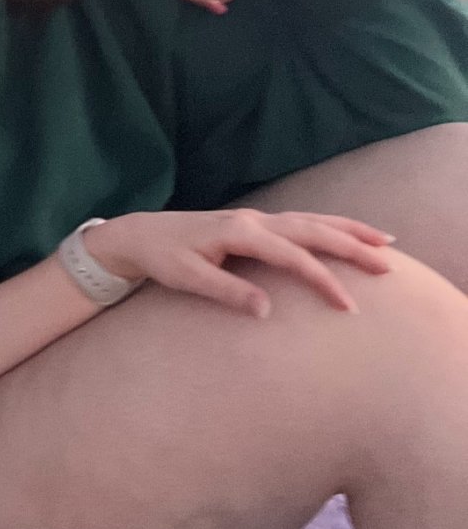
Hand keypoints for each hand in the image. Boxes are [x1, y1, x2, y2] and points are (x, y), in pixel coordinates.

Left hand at [86, 209, 394, 318]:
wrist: (141, 234)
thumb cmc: (163, 258)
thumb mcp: (187, 279)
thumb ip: (226, 291)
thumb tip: (266, 310)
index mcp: (239, 233)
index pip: (292, 256)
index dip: (322, 279)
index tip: (347, 304)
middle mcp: (253, 220)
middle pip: (313, 229)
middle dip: (352, 246)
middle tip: (387, 266)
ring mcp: (255, 219)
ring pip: (312, 220)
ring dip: (348, 230)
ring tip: (386, 242)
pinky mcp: (255, 224)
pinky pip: (301, 222)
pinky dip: (329, 226)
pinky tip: (346, 235)